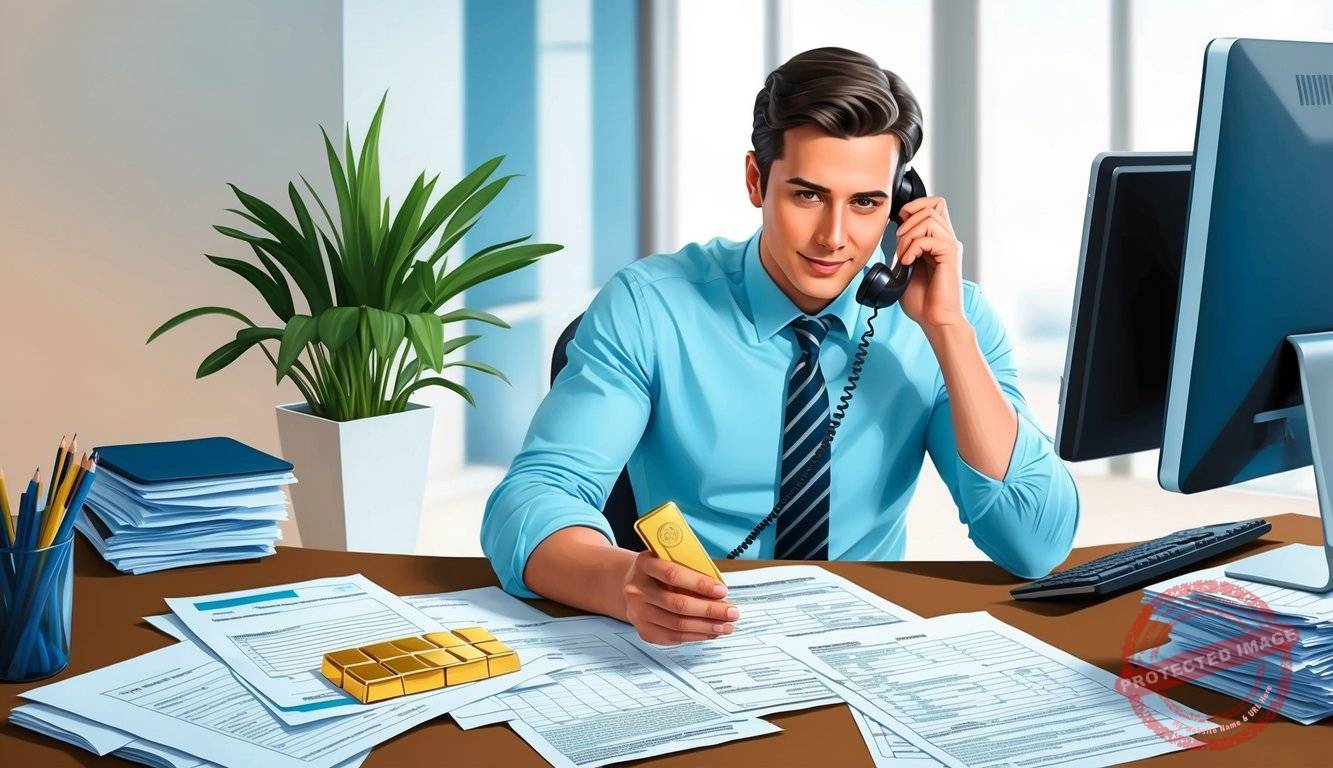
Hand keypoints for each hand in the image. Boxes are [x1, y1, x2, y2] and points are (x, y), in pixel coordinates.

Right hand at [620, 551, 738, 644]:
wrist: (632, 584)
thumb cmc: (658, 571)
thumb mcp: (670, 559)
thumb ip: (690, 569)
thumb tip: (719, 591)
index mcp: (644, 564)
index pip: (673, 574)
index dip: (700, 584)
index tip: (722, 590)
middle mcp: (637, 589)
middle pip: (678, 604)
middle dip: (710, 610)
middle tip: (732, 612)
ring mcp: (638, 612)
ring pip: (678, 624)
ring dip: (707, 626)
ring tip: (726, 625)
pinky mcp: (644, 630)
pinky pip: (674, 637)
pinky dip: (696, 635)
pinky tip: (711, 631)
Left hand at [895, 196, 966, 329]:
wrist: (934, 319)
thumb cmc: (922, 300)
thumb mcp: (905, 267)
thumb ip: (904, 248)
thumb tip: (895, 232)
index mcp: (937, 241)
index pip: (933, 205)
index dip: (914, 207)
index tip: (898, 226)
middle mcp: (946, 240)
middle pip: (933, 204)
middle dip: (909, 218)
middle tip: (900, 244)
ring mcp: (950, 246)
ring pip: (929, 217)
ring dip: (909, 235)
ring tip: (904, 256)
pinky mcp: (950, 255)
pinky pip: (929, 238)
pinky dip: (912, 248)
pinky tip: (908, 263)